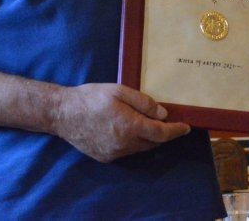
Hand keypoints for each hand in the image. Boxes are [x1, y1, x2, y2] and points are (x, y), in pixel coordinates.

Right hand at [52, 84, 189, 162]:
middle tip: (171, 124)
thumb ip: (144, 103)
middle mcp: (124, 144)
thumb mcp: (120, 91)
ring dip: (149, 139)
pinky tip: (132, 132)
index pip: (161, 134)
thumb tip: (163, 115)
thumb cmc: (91, 97)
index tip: (186, 128)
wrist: (62, 113)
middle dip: (164, 135)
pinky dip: (135, 143)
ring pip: (140, 149)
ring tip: (151, 126)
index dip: (176, 131)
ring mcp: (114, 153)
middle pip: (152, 143)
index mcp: (129, 126)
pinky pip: (127, 152)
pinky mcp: (105, 157)